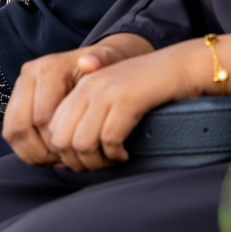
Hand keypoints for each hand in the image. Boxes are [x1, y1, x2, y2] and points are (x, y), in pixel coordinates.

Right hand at [3, 33, 152, 165]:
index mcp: (49, 68)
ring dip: (31, 152)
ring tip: (54, 162)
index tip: (75, 153)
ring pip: (12, 131)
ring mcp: (19, 87)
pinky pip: (10, 131)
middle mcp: (29, 75)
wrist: (90, 61)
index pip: (42, 117)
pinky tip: (46, 157)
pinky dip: (24, 149)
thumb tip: (89, 64)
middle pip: (22, 126)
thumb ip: (102, 60)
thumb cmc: (103, 67)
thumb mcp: (107, 60)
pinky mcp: (15, 99)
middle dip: (41, 151)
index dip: (57, 142)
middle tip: (62, 162)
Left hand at [42, 39, 210, 172]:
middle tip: (98, 165)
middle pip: (61, 139)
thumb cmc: (145, 89)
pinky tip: (125, 153)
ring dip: (96, 161)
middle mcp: (88, 88)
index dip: (64, 153)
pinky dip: (116, 154)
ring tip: (111, 160)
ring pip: (81, 143)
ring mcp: (106, 92)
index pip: (52, 129)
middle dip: (77, 161)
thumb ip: (86, 118)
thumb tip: (63, 159)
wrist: (178, 66)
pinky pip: (109, 140)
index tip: (85, 160)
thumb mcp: (109, 98)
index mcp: (80, 87)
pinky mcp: (127, 99)